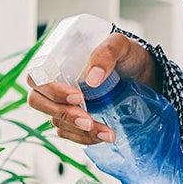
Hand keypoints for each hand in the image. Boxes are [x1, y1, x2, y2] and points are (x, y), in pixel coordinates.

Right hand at [25, 32, 158, 144]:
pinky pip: (69, 133)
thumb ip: (107, 53)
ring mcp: (63, 103)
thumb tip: (92, 78)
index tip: (78, 97)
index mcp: (57, 62)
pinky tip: (104, 136)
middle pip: (38, 102)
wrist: (145, 75)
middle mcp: (54, 83)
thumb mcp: (121, 45)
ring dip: (79, 131)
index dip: (51, 90)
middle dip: (63, 115)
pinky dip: (85, 138)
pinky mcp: (74, 120)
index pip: (37, 77)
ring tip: (108, 133)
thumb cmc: (128, 55)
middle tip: (89, 121)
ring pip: (56, 121)